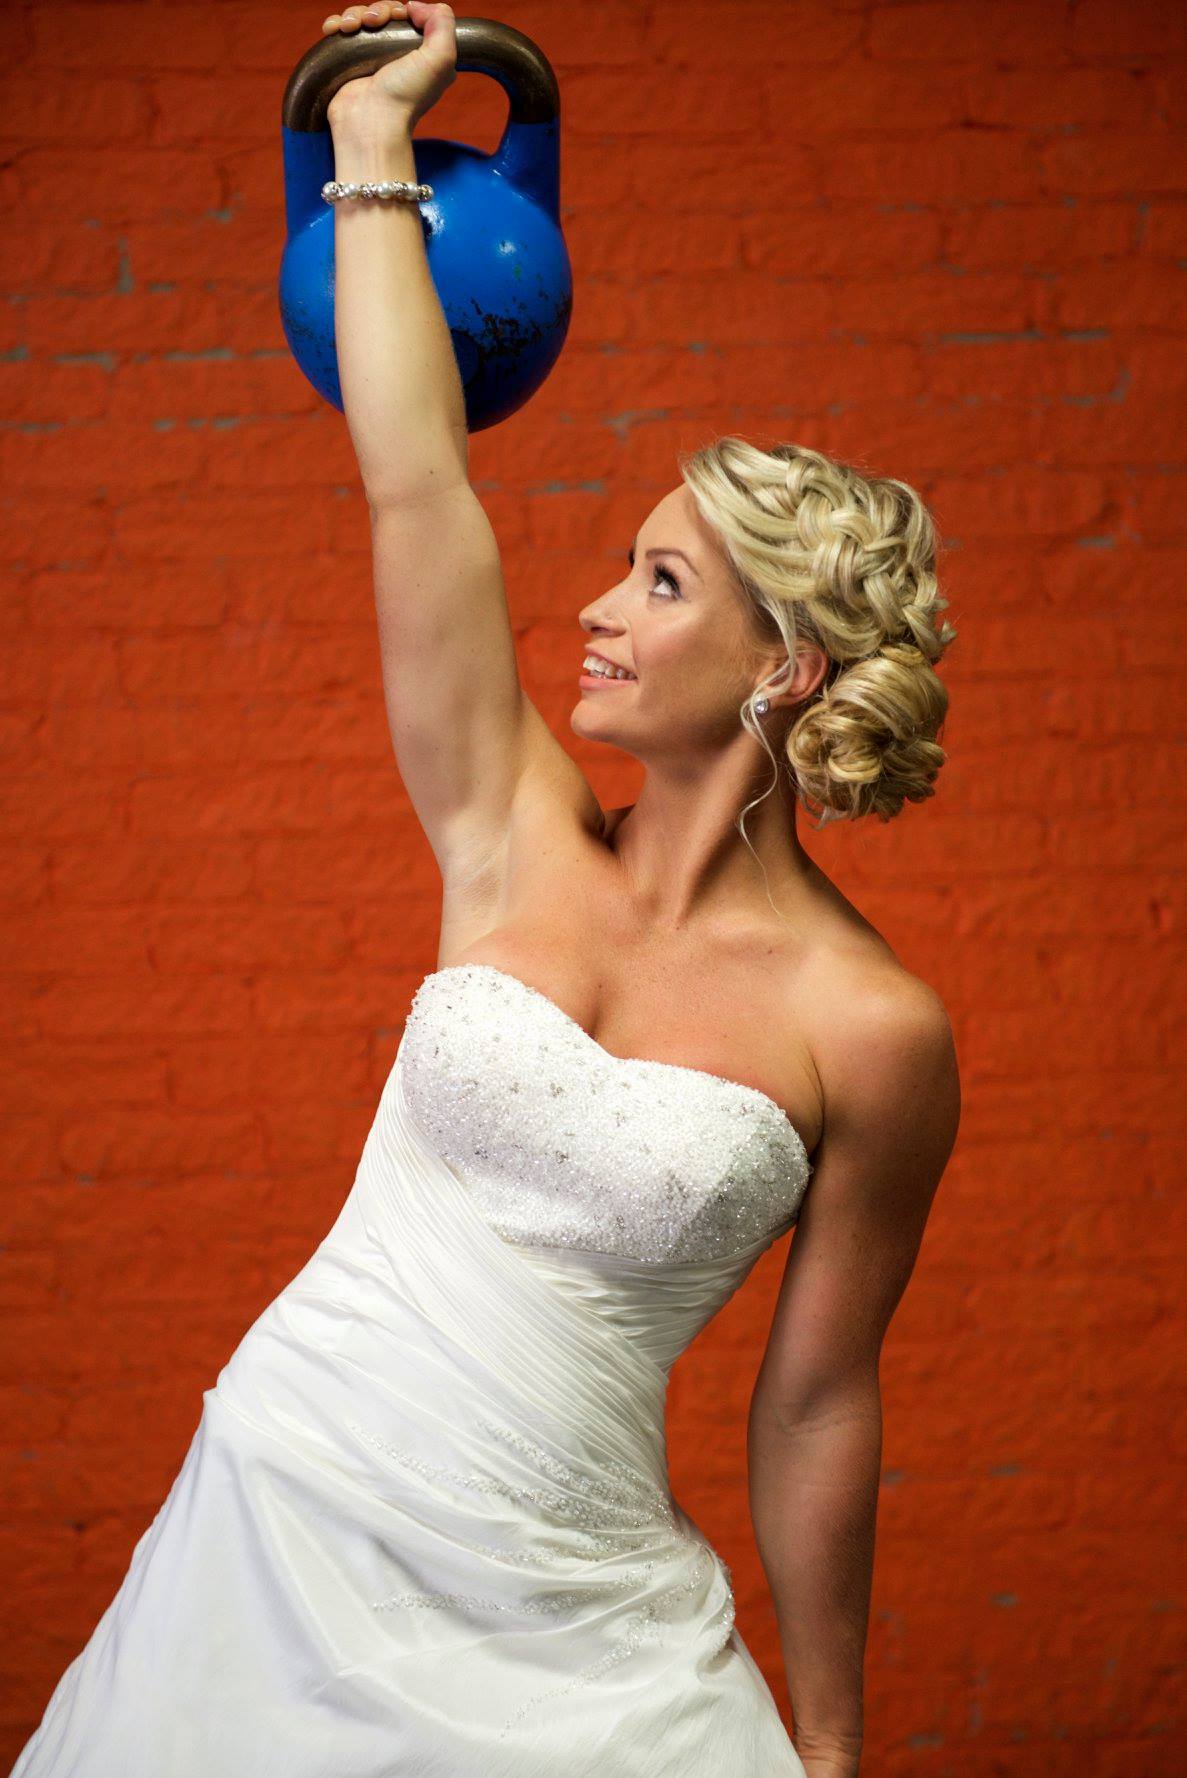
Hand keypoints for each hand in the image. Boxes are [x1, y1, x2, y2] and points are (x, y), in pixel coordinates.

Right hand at [322, 2, 456, 135]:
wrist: (370, 121)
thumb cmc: (406, 95)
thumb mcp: (441, 59)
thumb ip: (443, 23)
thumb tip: (415, 6)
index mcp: (423, 55)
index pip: (412, 17)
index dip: (404, 10)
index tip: (400, 17)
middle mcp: (398, 56)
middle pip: (385, 13)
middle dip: (378, 9)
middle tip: (374, 23)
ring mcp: (372, 59)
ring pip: (362, 18)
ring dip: (355, 14)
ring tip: (351, 28)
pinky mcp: (349, 62)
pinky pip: (342, 31)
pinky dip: (337, 24)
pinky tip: (334, 29)